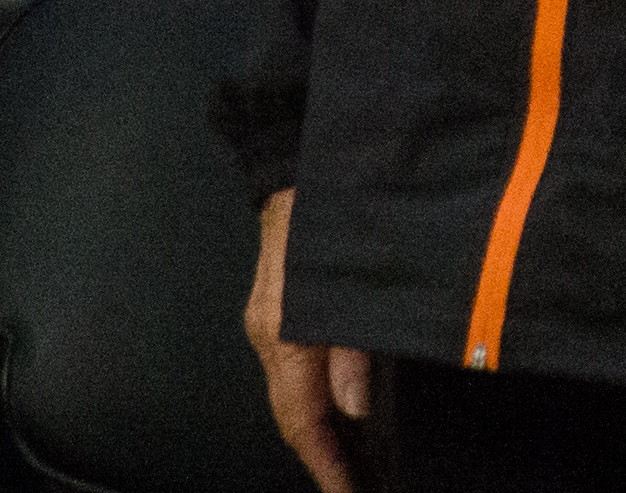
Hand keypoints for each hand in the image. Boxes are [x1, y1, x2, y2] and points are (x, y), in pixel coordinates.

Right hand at [245, 188, 372, 492]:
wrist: (293, 164)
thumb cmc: (323, 212)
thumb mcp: (347, 279)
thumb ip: (351, 345)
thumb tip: (354, 406)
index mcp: (283, 335)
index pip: (301, 420)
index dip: (326, 465)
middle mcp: (269, 336)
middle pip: (292, 416)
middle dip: (323, 457)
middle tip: (356, 484)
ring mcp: (269, 325)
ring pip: (292, 396)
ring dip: (320, 431)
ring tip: (355, 461)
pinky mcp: (277, 312)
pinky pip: (292, 373)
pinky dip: (315, 401)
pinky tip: (340, 408)